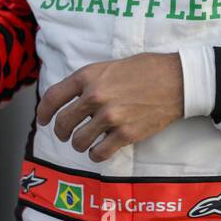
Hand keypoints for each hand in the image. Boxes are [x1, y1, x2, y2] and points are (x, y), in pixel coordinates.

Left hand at [38, 53, 183, 162]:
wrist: (177, 80)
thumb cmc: (146, 69)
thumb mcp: (111, 66)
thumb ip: (91, 81)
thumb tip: (75, 98)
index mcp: (89, 76)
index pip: (53, 97)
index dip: (43, 112)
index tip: (43, 120)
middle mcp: (95, 96)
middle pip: (63, 123)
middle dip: (61, 132)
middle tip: (66, 134)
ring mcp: (110, 116)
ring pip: (79, 141)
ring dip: (79, 144)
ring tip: (86, 142)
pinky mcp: (125, 134)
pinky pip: (99, 153)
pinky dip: (96, 154)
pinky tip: (100, 150)